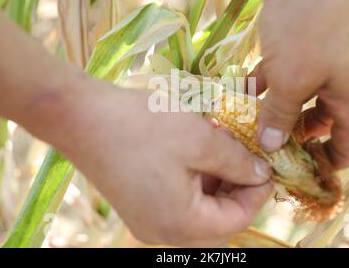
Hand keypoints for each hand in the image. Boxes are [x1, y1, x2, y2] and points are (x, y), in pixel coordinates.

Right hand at [53, 78, 272, 246]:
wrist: (81, 117)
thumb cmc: (142, 126)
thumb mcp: (201, 139)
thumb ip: (237, 161)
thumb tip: (260, 174)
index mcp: (180, 224)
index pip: (236, 219)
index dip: (257, 192)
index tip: (268, 163)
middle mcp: (162, 231)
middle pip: (216, 218)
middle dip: (237, 186)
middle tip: (246, 154)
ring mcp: (146, 219)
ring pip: (198, 208)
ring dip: (215, 180)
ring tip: (223, 146)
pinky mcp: (137, 203)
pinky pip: (177, 200)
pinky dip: (194, 178)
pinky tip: (198, 149)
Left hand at [255, 0, 348, 167]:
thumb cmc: (308, 23)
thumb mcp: (293, 76)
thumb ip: (281, 114)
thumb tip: (269, 145)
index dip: (325, 163)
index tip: (294, 171)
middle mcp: (341, 82)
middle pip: (320, 123)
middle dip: (291, 136)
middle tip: (260, 146)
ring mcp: (321, 62)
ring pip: (299, 98)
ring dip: (274, 110)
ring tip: (246, 123)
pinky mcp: (301, 45)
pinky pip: (286, 75)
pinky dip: (268, 85)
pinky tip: (244, 91)